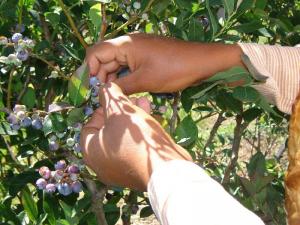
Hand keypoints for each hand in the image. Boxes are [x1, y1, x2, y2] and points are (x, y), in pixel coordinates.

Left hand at [80, 83, 191, 190]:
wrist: (166, 169)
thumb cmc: (137, 139)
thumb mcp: (121, 111)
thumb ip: (109, 95)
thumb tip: (104, 87)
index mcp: (91, 151)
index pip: (88, 125)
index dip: (101, 109)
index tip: (114, 100)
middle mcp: (102, 164)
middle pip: (107, 131)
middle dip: (120, 111)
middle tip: (131, 99)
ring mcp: (120, 170)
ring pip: (122, 138)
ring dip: (132, 119)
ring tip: (143, 103)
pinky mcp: (137, 171)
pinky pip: (133, 148)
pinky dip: (139, 133)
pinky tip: (150, 116)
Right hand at [85, 33, 243, 94]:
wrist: (201, 62)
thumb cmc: (174, 69)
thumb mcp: (145, 81)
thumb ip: (122, 87)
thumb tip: (105, 93)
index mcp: (126, 44)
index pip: (96, 53)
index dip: (90, 70)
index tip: (90, 88)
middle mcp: (129, 43)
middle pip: (105, 58)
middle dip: (100, 76)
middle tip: (102, 96)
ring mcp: (138, 49)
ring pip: (117, 62)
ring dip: (112, 78)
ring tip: (113, 95)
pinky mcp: (146, 55)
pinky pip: (128, 65)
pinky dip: (124, 76)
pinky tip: (125, 89)